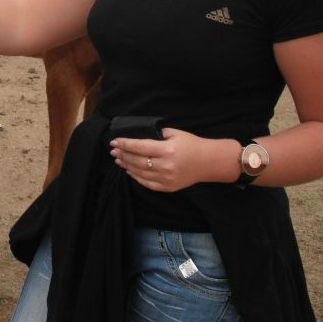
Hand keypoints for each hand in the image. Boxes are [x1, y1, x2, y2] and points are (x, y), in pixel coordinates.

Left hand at [109, 129, 230, 191]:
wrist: (209, 162)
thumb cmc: (192, 144)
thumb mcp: (174, 133)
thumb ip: (156, 135)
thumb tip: (138, 137)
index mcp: (167, 150)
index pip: (139, 147)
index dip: (125, 144)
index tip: (114, 141)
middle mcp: (166, 166)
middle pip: (137, 161)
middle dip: (123, 155)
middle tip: (113, 150)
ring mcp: (167, 179)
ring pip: (140, 173)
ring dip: (126, 166)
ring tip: (118, 159)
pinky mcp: (169, 187)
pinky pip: (148, 183)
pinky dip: (136, 177)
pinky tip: (130, 171)